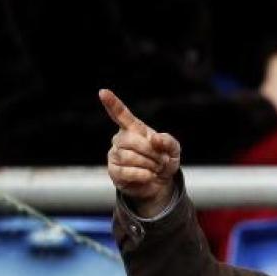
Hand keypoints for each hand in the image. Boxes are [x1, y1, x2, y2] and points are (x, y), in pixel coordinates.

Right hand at [100, 89, 181, 217]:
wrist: (161, 183)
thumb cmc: (164, 161)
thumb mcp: (173, 150)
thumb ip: (167, 141)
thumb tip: (154, 139)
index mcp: (134, 129)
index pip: (121, 114)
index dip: (113, 104)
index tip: (103, 92)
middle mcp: (121, 139)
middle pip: (131, 140)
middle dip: (151, 152)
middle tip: (162, 160)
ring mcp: (115, 155)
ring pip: (129, 157)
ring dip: (149, 165)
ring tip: (155, 168)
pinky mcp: (114, 171)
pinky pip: (127, 171)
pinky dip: (143, 175)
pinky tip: (150, 176)